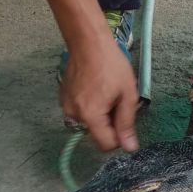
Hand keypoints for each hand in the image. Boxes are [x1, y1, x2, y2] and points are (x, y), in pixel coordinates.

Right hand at [61, 37, 138, 151]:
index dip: (119, 138)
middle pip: (97, 134)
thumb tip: (129, 148)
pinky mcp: (63, 99)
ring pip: (89, 124)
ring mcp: (66, 106)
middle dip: (110, 125)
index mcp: (90, 115)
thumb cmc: (111, 66)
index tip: (125, 121)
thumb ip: (127, 123)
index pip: (105, 145)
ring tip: (107, 93)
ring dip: (101, 116)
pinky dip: (91, 107)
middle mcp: (74, 115)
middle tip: (117, 102)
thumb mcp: (127, 95)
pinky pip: (81, 112)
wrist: (89, 43)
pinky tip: (97, 90)